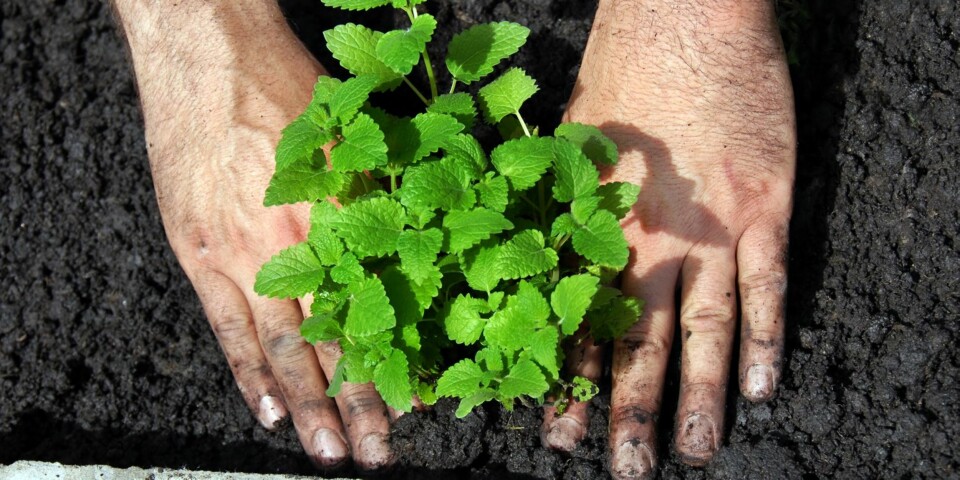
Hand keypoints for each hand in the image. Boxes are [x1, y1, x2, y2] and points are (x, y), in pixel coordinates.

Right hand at [112, 1, 395, 469]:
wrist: (210, 53)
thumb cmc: (294, 85)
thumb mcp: (360, 136)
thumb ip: (386, 196)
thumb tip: (424, 246)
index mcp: (345, 218)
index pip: (378, 312)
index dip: (397, 361)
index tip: (418, 406)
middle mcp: (297, 246)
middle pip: (335, 340)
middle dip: (360, 404)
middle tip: (378, 455)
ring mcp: (242, 254)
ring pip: (283, 347)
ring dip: (307, 407)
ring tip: (328, 453)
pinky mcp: (198, 250)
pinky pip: (226, 327)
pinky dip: (248, 372)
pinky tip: (267, 413)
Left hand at [540, 1, 794, 476]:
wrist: (685, 19)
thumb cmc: (620, 74)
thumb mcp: (569, 143)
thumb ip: (561, 207)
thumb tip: (540, 256)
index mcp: (594, 226)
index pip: (578, 321)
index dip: (568, 379)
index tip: (559, 433)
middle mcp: (648, 240)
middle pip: (636, 340)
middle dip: (627, 410)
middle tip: (624, 470)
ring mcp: (710, 229)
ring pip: (703, 330)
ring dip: (698, 396)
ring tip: (695, 454)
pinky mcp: (762, 209)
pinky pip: (766, 288)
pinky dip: (766, 339)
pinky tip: (762, 388)